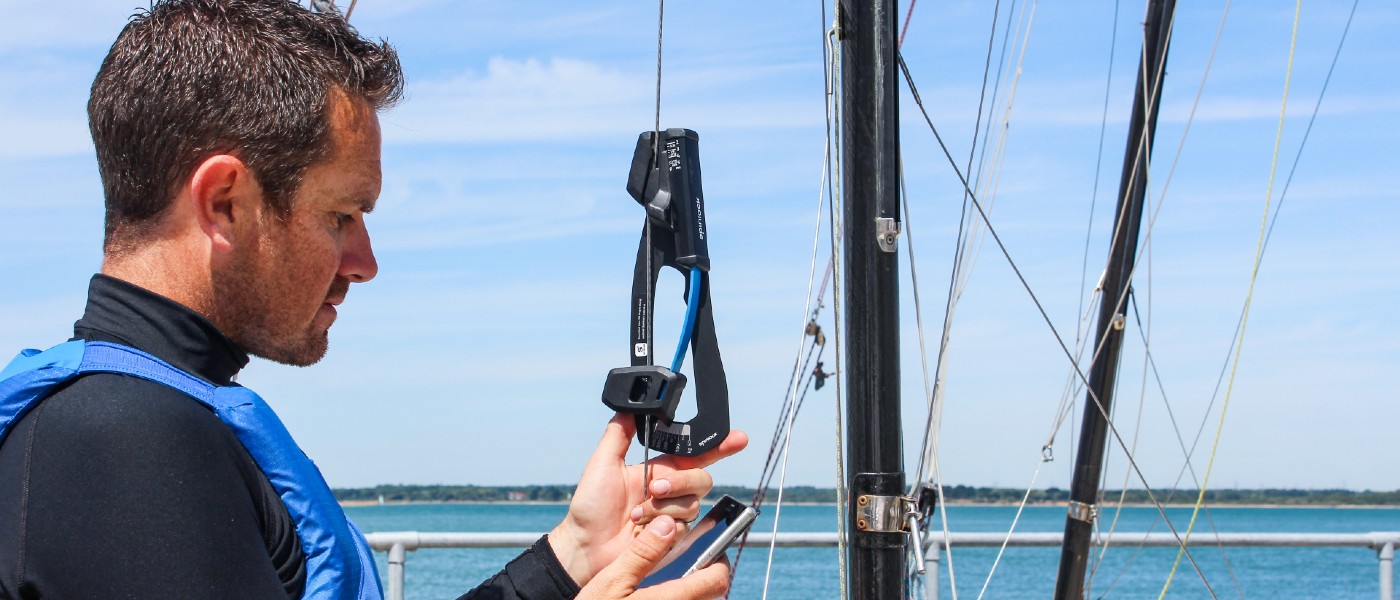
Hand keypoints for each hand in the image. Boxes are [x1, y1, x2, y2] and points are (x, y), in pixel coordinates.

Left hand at [548, 414, 747, 586]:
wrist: (586, 546)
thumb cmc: (591, 508)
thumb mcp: (602, 464)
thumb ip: (618, 435)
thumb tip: (630, 408)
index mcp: (658, 468)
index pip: (695, 452)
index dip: (720, 445)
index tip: (738, 438)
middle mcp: (670, 489)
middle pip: (701, 477)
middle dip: (681, 481)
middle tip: (655, 487)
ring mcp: (672, 514)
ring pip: (693, 502)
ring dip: (665, 506)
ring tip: (638, 513)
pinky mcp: (672, 536)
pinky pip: (684, 526)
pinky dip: (663, 525)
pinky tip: (641, 528)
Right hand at [575, 515, 730, 599]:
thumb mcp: (612, 580)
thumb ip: (643, 552)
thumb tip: (668, 524)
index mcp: (670, 599)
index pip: (716, 580)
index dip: (719, 561)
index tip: (712, 547)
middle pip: (714, 594)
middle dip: (710, 574)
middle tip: (695, 558)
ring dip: (696, 588)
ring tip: (680, 573)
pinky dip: (681, 596)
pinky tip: (659, 591)